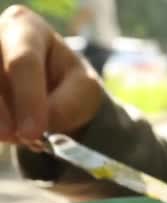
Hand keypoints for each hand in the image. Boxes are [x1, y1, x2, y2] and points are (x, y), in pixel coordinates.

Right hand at [0, 5, 101, 144]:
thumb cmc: (68, 83)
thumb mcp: (84, 90)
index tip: (34, 131)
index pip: (23, 61)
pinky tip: (7, 132)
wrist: (51, 90)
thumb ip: (69, 104)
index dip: (28, 98)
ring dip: (0, 121)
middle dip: (8, 112)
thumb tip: (45, 122)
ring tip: (20, 136)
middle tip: (24, 138)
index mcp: (26, 28)